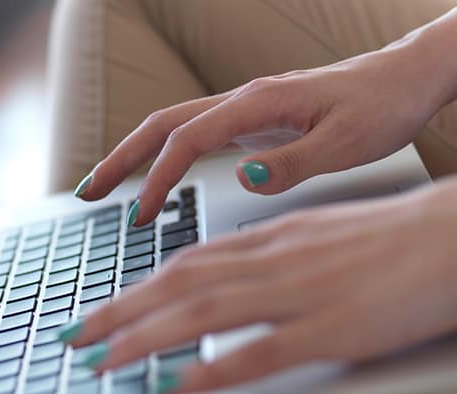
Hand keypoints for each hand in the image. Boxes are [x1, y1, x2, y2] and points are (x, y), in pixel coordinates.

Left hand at [62, 178, 456, 393]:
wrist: (453, 237)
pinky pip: (263, 350)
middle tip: (76, 336)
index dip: (133, 289)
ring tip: (105, 360)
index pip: (183, 264)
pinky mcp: (333, 329)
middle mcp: (272, 263)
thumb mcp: (314, 240)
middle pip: (179, 284)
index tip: (97, 311)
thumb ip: (264, 261)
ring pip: (205, 311)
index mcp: (269, 242)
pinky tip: (180, 385)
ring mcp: (300, 294)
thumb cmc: (390, 241)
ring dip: (147, 337)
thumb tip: (221, 283)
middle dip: (119, 312)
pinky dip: (216, 368)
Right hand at [75, 39, 451, 225]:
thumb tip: (244, 178)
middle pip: (160, 125)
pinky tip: (156, 181)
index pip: (186, 140)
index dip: (158, 177)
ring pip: (171, 128)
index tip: (142, 215)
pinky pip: (192, 138)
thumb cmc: (382, 107)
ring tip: (105, 188)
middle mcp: (242, 103)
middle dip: (119, 158)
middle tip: (86, 191)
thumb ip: (294, 163)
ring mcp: (244, 112)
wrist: (406, 80)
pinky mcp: (251, 123)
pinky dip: (163, 159)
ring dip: (134, 156)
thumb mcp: (347, 142)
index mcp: (258, 105)